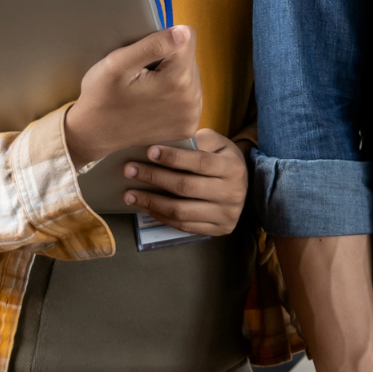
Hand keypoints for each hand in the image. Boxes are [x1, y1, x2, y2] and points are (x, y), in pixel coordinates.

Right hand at [64, 25, 202, 166]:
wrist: (93, 134)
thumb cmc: (100, 97)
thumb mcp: (116, 65)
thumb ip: (152, 45)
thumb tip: (184, 32)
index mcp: (178, 81)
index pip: (187, 37)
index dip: (163, 41)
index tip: (143, 58)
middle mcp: (192, 100)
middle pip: (190, 58)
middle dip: (168, 60)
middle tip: (140, 76)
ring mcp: (192, 116)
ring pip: (191, 76)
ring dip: (171, 77)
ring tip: (145, 89)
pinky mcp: (188, 126)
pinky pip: (189, 97)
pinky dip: (173, 95)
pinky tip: (153, 103)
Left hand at [121, 128, 249, 236]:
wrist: (243, 185)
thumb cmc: (222, 159)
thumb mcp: (216, 143)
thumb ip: (195, 142)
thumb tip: (162, 147)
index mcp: (233, 167)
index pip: (200, 162)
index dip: (173, 157)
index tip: (149, 151)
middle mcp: (233, 192)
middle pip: (186, 187)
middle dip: (154, 178)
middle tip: (129, 170)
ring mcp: (226, 214)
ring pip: (181, 211)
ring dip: (151, 201)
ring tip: (129, 193)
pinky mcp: (219, 229)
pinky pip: (183, 226)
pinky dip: (161, 216)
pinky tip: (145, 206)